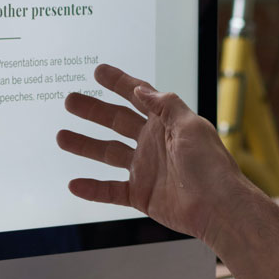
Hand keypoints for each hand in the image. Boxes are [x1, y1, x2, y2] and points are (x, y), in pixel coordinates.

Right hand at [57, 64, 265, 242]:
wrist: (217, 207)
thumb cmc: (210, 165)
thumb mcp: (190, 126)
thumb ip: (165, 105)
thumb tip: (141, 89)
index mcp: (166, 123)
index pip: (138, 97)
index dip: (119, 83)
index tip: (98, 71)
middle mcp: (153, 143)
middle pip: (116, 122)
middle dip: (93, 111)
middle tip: (69, 100)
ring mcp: (146, 169)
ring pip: (107, 153)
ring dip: (85, 145)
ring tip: (61, 136)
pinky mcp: (141, 195)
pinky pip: (110, 191)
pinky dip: (92, 189)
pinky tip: (74, 184)